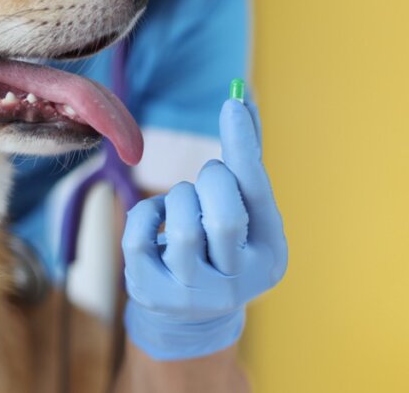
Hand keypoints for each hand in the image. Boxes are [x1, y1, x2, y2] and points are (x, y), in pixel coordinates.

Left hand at [122, 98, 286, 360]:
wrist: (190, 313)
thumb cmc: (222, 243)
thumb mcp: (244, 208)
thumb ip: (244, 156)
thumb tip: (241, 95)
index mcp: (269, 256)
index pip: (257, 195)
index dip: (243, 147)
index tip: (231, 104)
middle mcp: (236, 283)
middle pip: (224, 219)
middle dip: (211, 181)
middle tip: (208, 178)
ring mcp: (191, 294)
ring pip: (181, 227)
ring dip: (179, 197)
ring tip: (184, 205)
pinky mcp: (149, 292)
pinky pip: (139, 234)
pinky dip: (146, 213)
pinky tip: (158, 222)